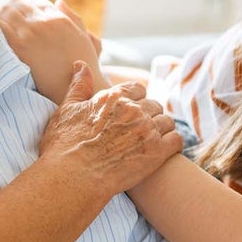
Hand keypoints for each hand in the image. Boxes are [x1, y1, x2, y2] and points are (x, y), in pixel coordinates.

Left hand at [0, 0, 102, 100]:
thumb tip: (59, 0)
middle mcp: (45, 22)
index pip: (34, 0)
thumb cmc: (83, 69)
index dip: (20, 2)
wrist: (76, 90)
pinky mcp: (20, 48)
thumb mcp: (85, 39)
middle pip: (17, 4)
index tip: (10, 6)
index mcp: (59, 19)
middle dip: (3, 5)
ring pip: (6, 11)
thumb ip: (73, 18)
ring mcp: (32, 34)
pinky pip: (0, 27)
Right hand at [37, 65, 182, 196]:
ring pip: (167, 122)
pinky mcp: (157, 152)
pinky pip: (177, 140)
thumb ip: (79, 85)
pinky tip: (163, 151)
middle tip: (138, 131)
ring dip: (161, 130)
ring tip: (149, 142)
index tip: (130, 111)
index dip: (135, 100)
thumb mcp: (67, 109)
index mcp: (114, 97)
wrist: (73, 177)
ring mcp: (147, 131)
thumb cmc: (65, 145)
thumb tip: (81, 64)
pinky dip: (172, 144)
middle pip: (154, 105)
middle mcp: (134, 110)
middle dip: (148, 116)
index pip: (138, 89)